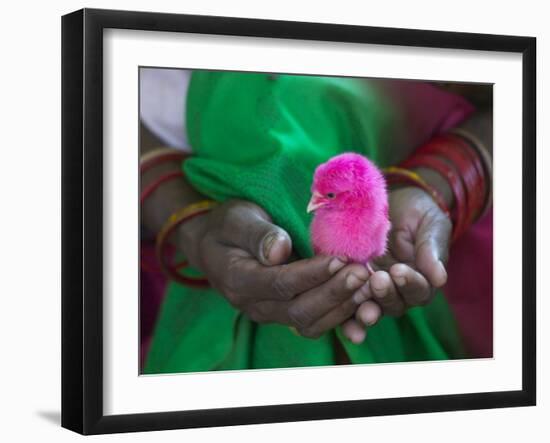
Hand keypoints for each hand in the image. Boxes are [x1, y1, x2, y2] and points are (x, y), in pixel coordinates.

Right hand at [177, 200, 369, 337]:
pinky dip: (340, 315)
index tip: (340, 259)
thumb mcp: (237, 219)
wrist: (216, 245)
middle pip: (298, 309)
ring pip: (309, 323)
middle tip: (362, 273)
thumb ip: (257, 234)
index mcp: (237, 279)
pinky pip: (314, 323)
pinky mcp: (284, 313)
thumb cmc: (228, 225)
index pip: (280, 283)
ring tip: (368, 285)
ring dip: (341, 307)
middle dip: (334, 292)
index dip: (312, 274)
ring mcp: (269, 313)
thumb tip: (279, 251)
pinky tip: (361, 297)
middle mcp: (253, 305)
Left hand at [341, 186, 451, 343]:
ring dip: (363, 309)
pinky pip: (346, 302)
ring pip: (370, 307)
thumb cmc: (418, 213)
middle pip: (394, 304)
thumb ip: (432, 251)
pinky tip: (336, 316)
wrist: (394, 201)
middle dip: (385, 295)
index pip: (418, 291)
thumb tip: (440, 279)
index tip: (399, 270)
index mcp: (420, 280)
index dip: (409, 283)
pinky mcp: (350, 282)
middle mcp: (397, 291)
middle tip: (378, 280)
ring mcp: (372, 288)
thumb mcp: (430, 226)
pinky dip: (342, 312)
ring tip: (356, 299)